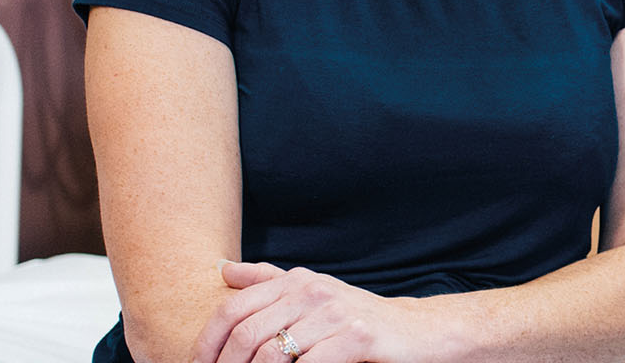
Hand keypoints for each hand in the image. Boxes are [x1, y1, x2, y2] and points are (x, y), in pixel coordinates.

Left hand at [194, 261, 441, 362]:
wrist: (418, 330)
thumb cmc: (359, 317)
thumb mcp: (312, 292)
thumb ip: (268, 281)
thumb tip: (223, 269)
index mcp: (295, 282)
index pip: (232, 309)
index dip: (207, 342)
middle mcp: (313, 291)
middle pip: (246, 334)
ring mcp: (336, 313)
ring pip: (273, 354)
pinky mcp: (358, 337)